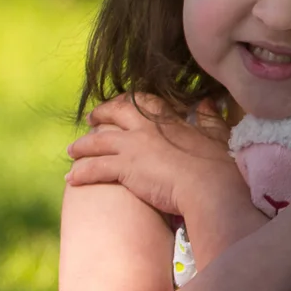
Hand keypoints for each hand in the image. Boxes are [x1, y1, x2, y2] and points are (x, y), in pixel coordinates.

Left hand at [66, 94, 238, 217]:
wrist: (210, 188)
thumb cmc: (219, 167)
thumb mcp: (217, 136)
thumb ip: (210, 118)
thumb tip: (209, 102)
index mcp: (168, 119)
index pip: (143, 102)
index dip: (128, 102)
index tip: (120, 105)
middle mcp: (146, 128)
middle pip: (114, 113)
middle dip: (100, 114)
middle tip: (90, 119)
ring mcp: (133, 146)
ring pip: (98, 141)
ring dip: (82, 146)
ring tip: (72, 151)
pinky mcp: (124, 168)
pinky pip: (95, 167)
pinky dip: (81, 172)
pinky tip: (71, 179)